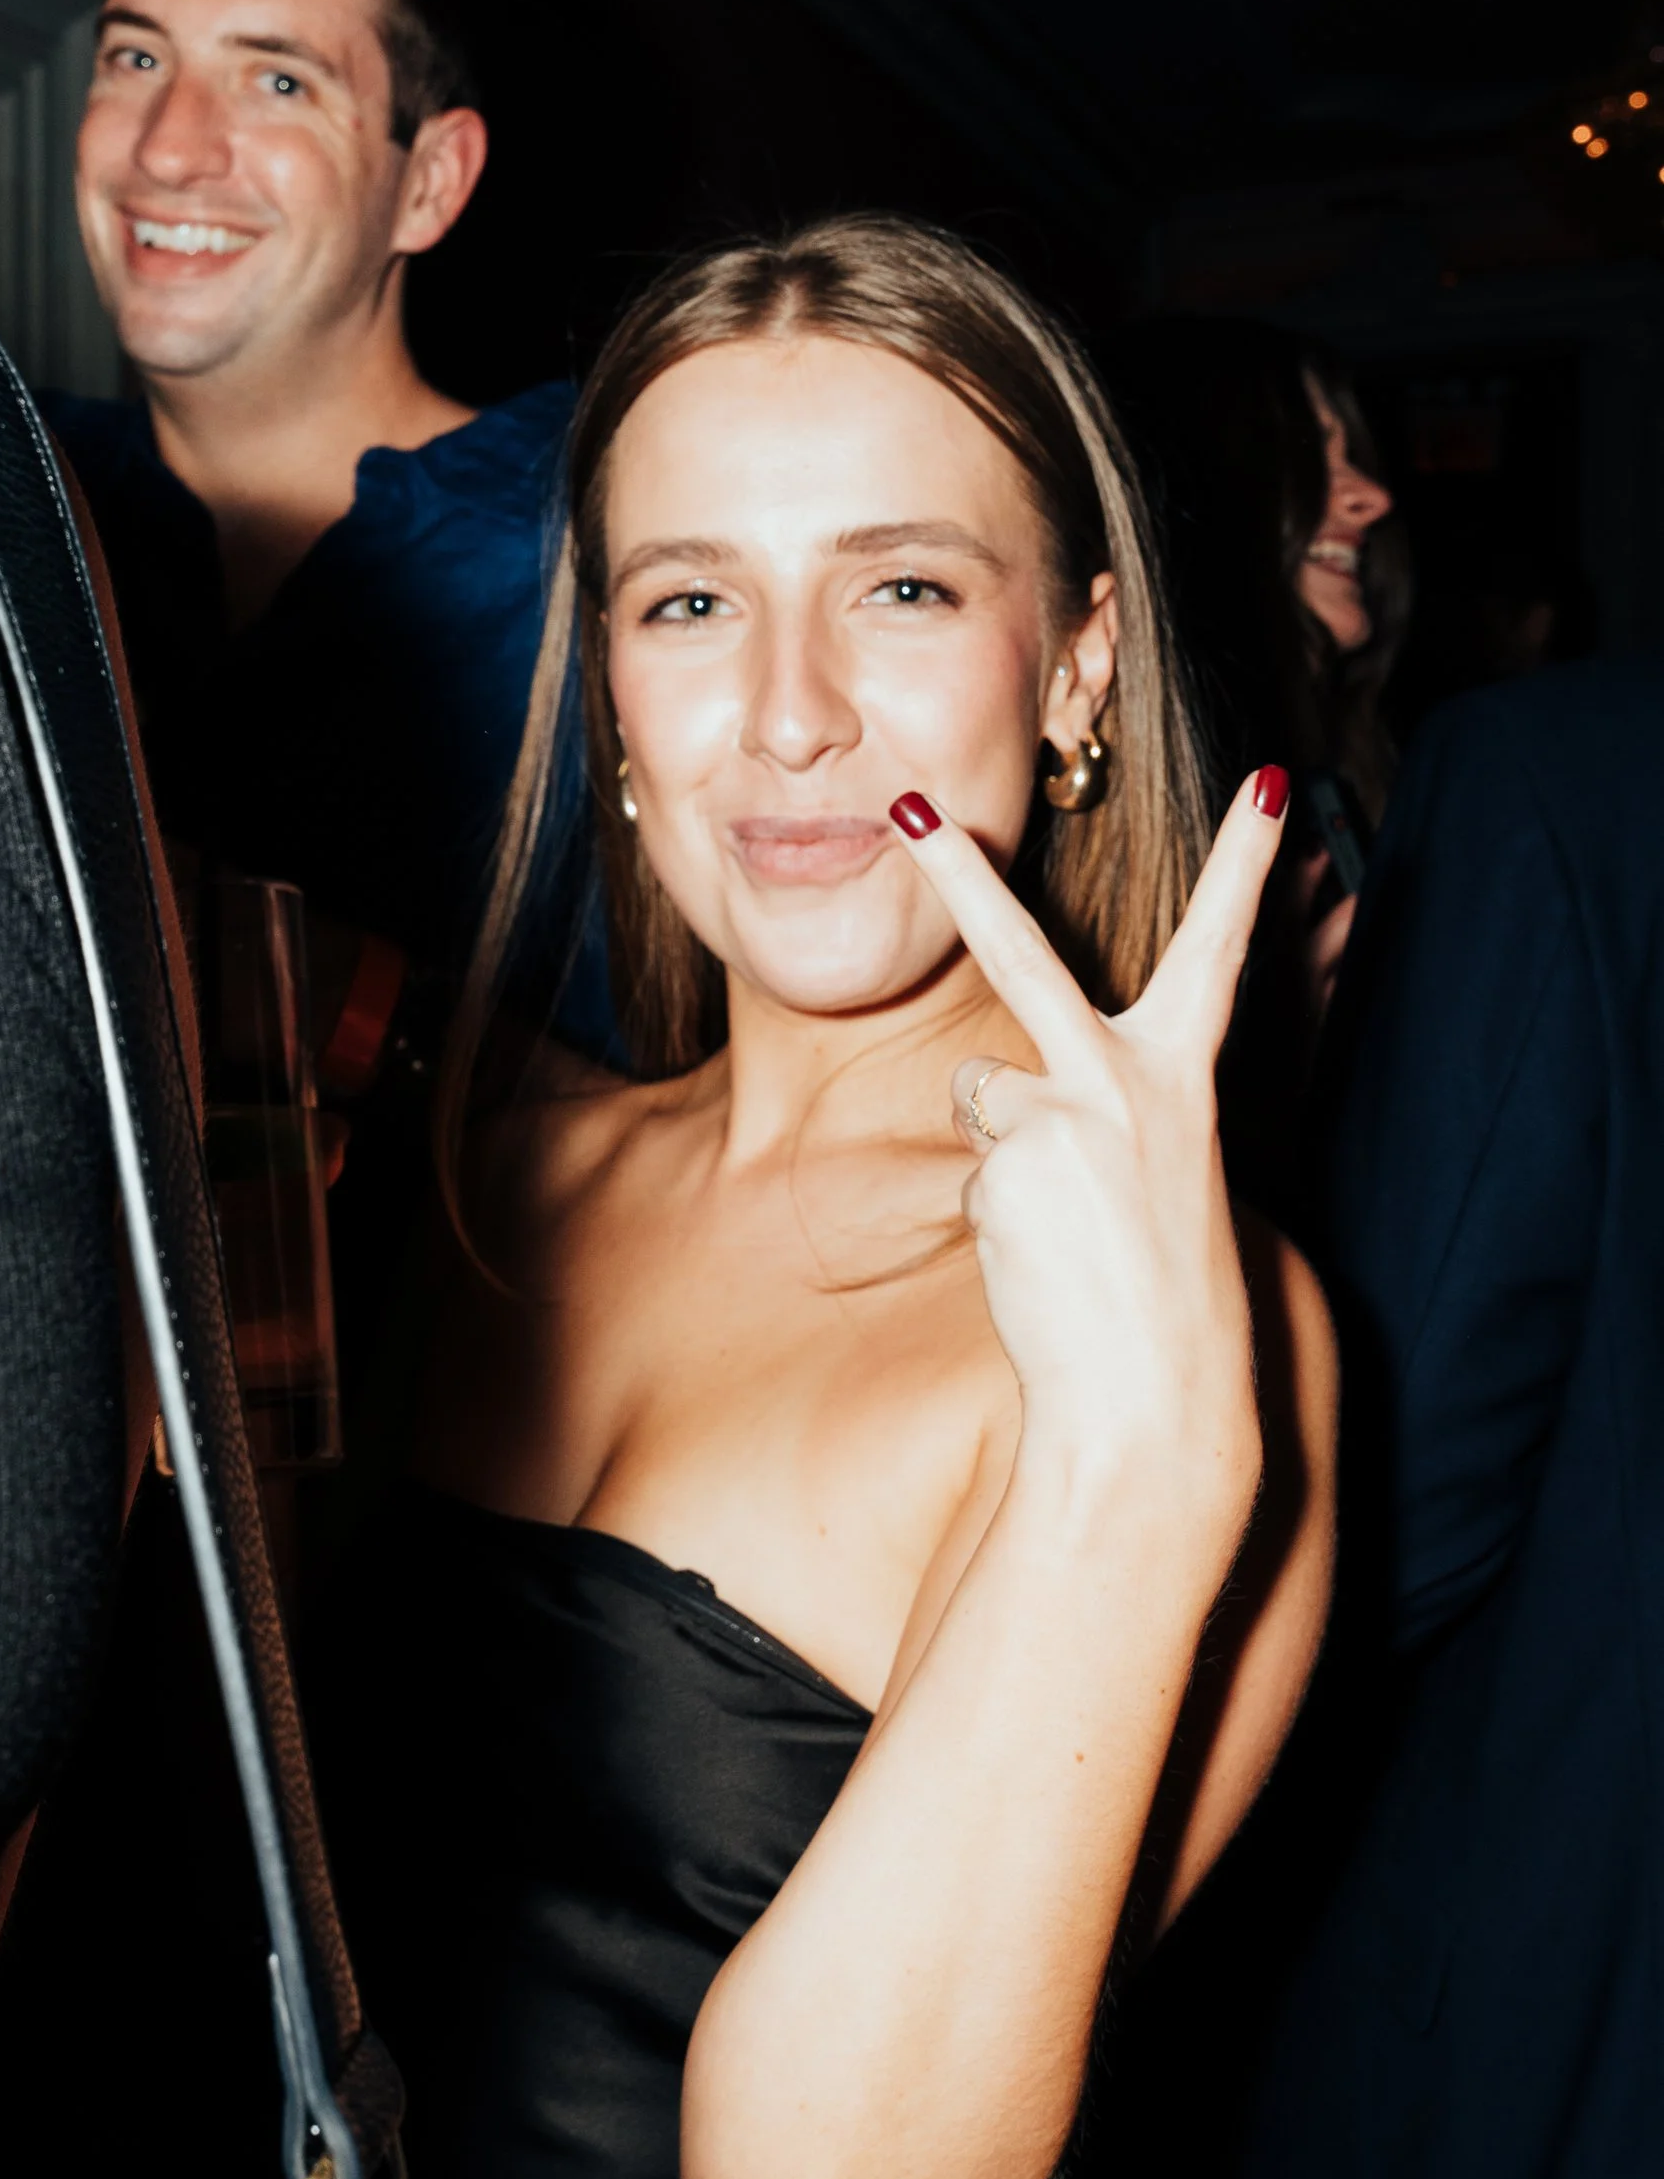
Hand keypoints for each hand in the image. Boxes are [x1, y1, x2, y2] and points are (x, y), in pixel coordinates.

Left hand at [890, 768, 1289, 1561]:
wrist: (1150, 1398)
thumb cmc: (1158, 1290)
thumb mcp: (1152, 1171)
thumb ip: (1099, 1104)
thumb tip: (997, 1081)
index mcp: (1184, 1077)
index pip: (1223, 951)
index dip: (1247, 863)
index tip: (1273, 780)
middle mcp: (1125, 1078)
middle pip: (1020, 953)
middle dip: (958, 870)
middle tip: (905, 802)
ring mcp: (1059, 1116)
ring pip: (980, 1090)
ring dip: (999, 1146)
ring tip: (1057, 1222)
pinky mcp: (1005, 1165)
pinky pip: (971, 1165)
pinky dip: (994, 1206)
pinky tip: (1039, 1254)